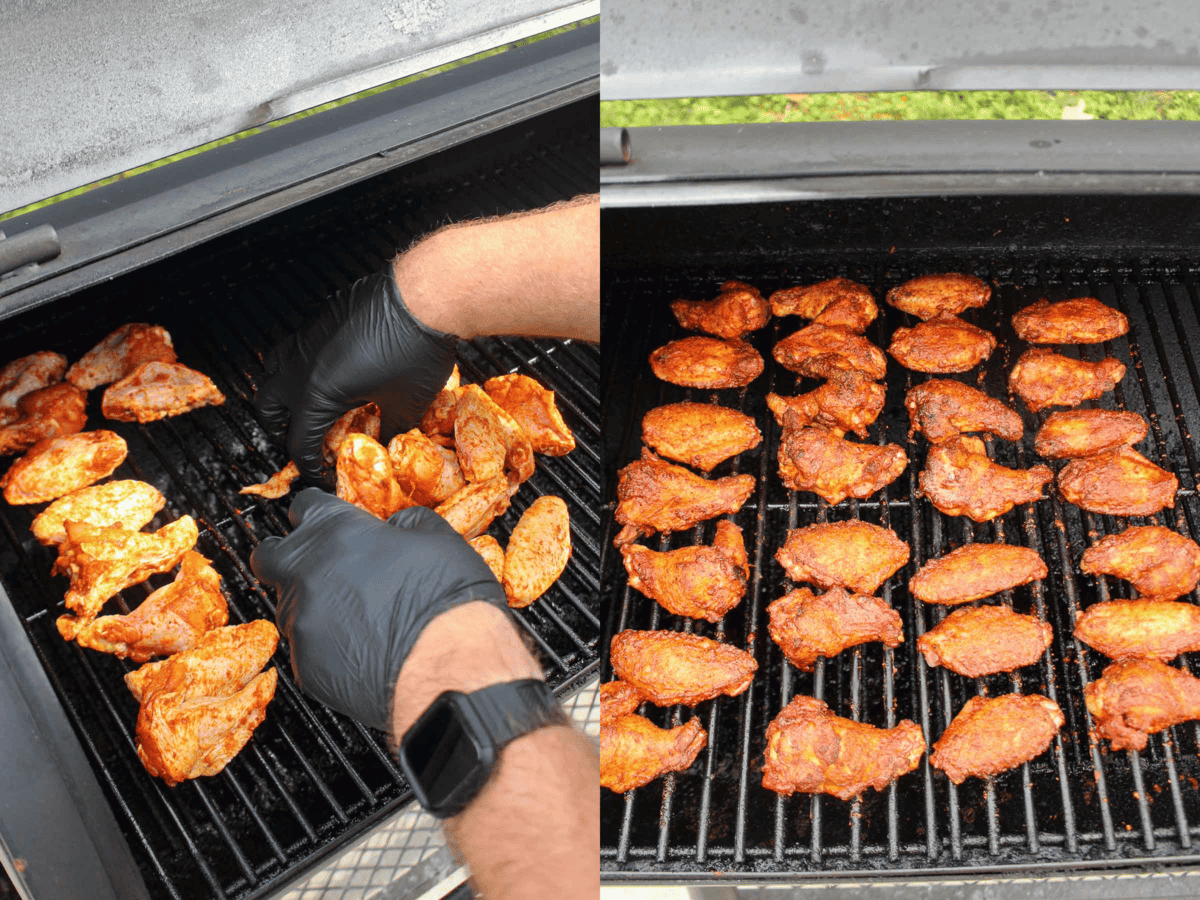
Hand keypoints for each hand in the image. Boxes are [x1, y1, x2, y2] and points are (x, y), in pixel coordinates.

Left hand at [250, 488, 506, 731]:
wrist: (450, 667)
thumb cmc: (448, 603)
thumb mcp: (440, 539)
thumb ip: (407, 524)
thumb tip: (398, 526)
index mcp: (338, 531)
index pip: (304, 505)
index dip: (317, 513)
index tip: (325, 520)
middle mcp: (308, 572)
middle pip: (269, 555)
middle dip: (286, 556)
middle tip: (315, 565)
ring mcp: (302, 620)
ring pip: (288, 605)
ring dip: (312, 604)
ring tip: (355, 616)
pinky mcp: (304, 665)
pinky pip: (306, 649)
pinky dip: (327, 646)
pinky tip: (361, 648)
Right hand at [253, 267, 458, 482]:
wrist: (424, 297)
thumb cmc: (415, 349)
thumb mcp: (406, 405)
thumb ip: (391, 430)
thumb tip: (389, 443)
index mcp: (316, 394)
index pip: (298, 443)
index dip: (310, 467)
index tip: (321, 475)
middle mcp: (300, 366)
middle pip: (267, 408)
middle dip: (279, 430)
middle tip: (302, 442)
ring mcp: (306, 339)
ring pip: (272, 372)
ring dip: (281, 395)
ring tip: (302, 408)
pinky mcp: (319, 320)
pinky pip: (294, 348)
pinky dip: (299, 366)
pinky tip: (327, 373)